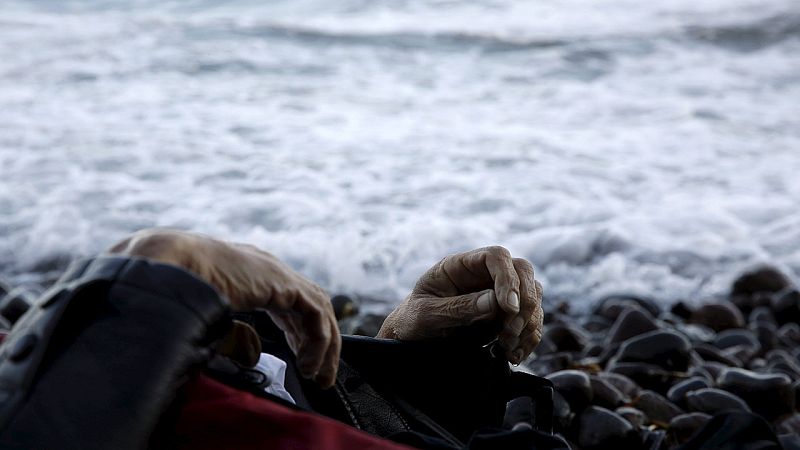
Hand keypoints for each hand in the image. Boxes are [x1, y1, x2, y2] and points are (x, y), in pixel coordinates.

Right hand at [108, 229, 339, 387]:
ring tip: (318, 376)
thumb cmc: (178, 290)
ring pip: (319, 311)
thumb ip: (233, 336)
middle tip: (320, 376)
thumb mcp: (211, 318)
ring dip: (324, 346)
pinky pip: (315, 314)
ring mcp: (279, 275)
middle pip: (310, 309)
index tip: (302, 362)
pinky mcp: (283, 283)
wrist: (171, 265)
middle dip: (318, 344)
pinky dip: (318, 341)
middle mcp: (270, 273)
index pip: (291, 307)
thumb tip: (251, 355)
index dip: (301, 335)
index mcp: (252, 276)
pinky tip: (308, 364)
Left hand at [377, 246, 542, 364]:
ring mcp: (497, 293)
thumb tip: (495, 302)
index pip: (496, 256)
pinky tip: (514, 355)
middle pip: (523, 270)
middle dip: (524, 301)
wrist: (414, 340)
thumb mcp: (427, 316)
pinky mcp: (505, 315)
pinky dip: (529, 338)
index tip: (508, 308)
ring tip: (507, 348)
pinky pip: (531, 320)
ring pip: (532, 295)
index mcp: (460, 266)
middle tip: (510, 331)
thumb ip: (458, 308)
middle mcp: (483, 275)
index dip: (508, 278)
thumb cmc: (413, 321)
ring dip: (528, 323)